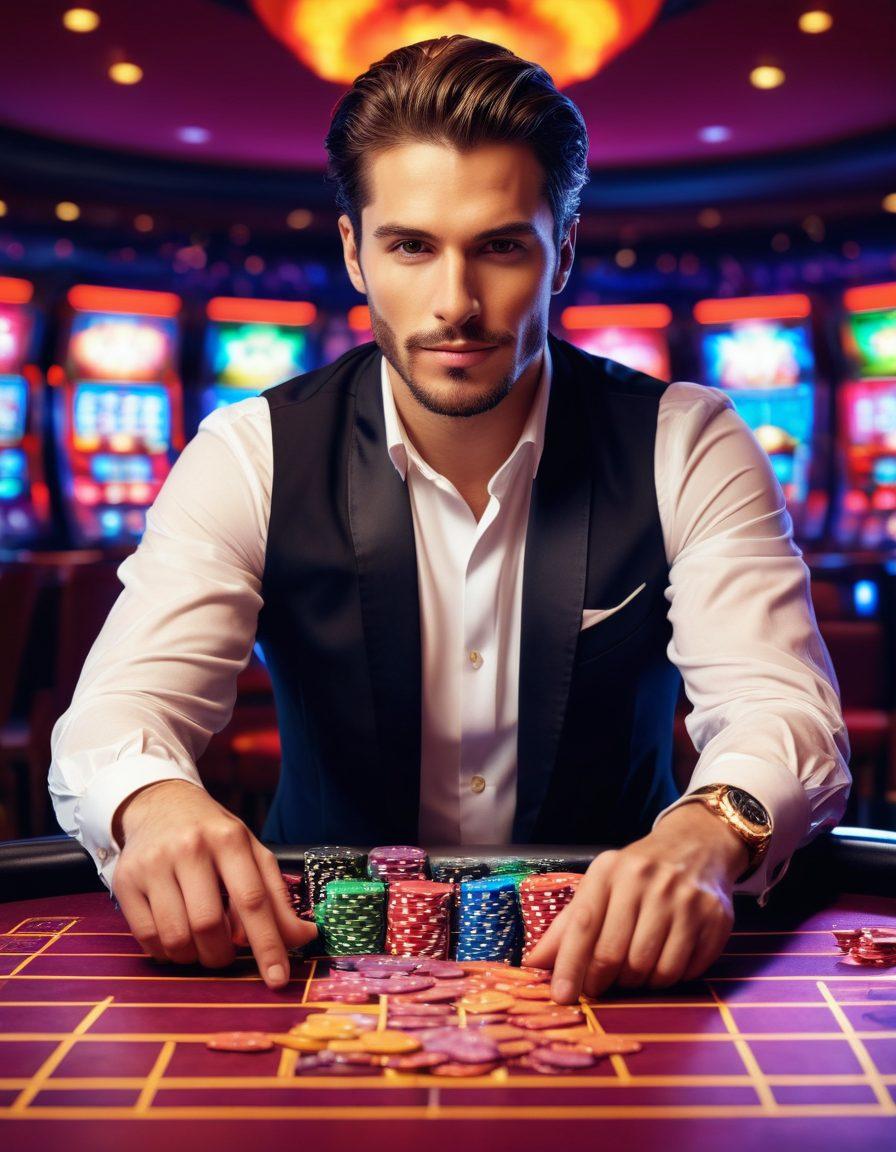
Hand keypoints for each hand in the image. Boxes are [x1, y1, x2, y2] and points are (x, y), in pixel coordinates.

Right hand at [110, 779, 316, 987]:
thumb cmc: (214, 836)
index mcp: (229, 839)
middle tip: (226, 953)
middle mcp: (189, 848)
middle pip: (209, 925)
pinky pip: (147, 939)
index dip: (268, 945)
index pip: (252, 901)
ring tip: (201, 943)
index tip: (278, 980)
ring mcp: (153, 864)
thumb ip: (276, 896)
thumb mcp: (251, 853)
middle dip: (222, 955)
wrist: (160, 804)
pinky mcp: (125, 881)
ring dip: (194, 956)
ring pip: (176, 938)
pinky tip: (176, 937)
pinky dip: (167, 952)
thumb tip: (304, 937)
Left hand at [523, 803, 746, 1000]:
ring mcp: (683, 899)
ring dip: (638, 983)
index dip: (570, 965)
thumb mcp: (600, 886)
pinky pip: (684, 972)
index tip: (560, 996)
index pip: (584, 924)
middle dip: (602, 981)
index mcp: (611, 871)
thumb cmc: (638, 874)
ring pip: (651, 970)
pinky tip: (664, 961)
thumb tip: (533, 963)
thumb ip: (568, 925)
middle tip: (599, 987)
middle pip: (615, 954)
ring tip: (634, 970)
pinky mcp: (714, 918)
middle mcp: (647, 881)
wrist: (697, 848)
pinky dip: (670, 979)